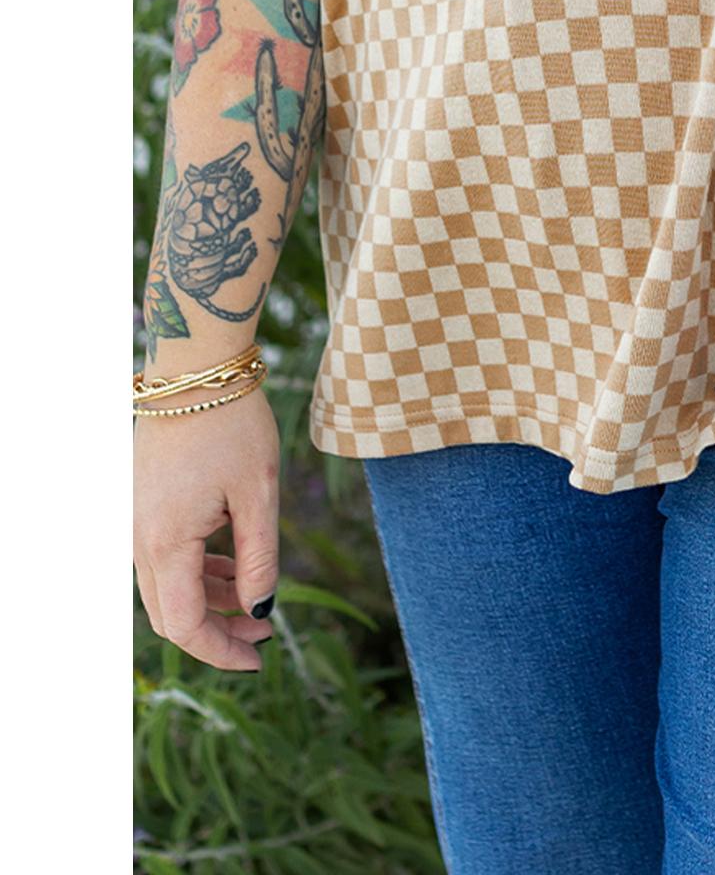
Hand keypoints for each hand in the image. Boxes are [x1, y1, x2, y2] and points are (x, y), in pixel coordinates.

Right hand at [133, 383, 279, 671]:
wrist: (197, 370)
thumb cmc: (233, 425)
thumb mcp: (259, 494)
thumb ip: (259, 558)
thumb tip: (260, 610)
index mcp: (166, 543)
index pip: (184, 625)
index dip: (220, 651)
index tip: (259, 659)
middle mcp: (140, 539)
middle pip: (170, 614)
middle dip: (216, 632)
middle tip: (264, 636)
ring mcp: (137, 523)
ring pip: (168, 587)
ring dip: (210, 601)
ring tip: (257, 603)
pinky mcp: (145, 506)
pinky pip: (167, 558)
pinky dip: (199, 572)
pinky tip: (235, 567)